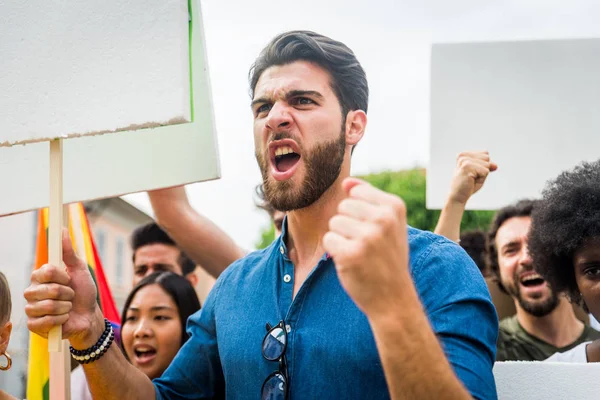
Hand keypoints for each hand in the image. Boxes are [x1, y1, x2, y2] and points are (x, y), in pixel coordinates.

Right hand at [24, 229, 101, 347]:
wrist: (88, 316)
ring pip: (46, 306)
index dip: (62, 276)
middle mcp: (32, 291)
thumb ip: (69, 252)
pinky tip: (63, 319)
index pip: (46, 271)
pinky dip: (60, 320)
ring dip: (65, 308)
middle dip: (67, 293)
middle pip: (47, 289)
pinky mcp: (33, 325)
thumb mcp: (79, 270)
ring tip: (68, 307)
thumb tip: (62, 230)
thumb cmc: (83, 292)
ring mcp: (31, 308)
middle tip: (71, 296)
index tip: (69, 279)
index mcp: (41, 276)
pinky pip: (43, 322)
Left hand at [323, 178, 408, 318]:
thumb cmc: (387, 257)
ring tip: (359, 253)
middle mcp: (383, 219)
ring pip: (333, 223)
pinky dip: (335, 252)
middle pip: (342, 206)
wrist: (393, 298)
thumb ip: (368, 199)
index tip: (373, 230)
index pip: (356, 191)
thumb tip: (345, 181)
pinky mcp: (350, 253)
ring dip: (341, 238)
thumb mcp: (388, 224)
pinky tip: (351, 262)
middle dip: (348, 225)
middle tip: (366, 245)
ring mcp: (368, 237)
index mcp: (394, 206)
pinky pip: (328, 240)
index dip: (358, 212)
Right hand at [448, 151, 496, 204]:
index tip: (472, 173)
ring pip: (487, 164)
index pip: (485, 154)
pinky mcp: (467, 166)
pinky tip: (471, 181)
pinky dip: (481, 178)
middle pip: (486, 158)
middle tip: (472, 177)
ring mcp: (464, 160)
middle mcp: (463, 156)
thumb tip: (495, 165)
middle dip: (483, 169)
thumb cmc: (468, 186)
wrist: (458, 197)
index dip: (483, 166)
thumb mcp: (480, 173)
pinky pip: (485, 171)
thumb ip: (488, 166)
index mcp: (464, 155)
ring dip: (482, 175)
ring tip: (471, 179)